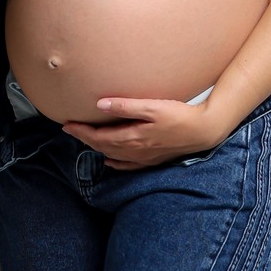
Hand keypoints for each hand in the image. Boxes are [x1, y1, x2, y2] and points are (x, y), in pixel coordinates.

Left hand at [63, 97, 222, 169]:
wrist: (204, 132)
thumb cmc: (180, 116)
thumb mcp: (152, 107)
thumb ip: (125, 106)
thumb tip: (100, 105)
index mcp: (133, 138)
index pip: (99, 137)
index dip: (81, 131)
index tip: (67, 124)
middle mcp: (135, 151)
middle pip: (103, 147)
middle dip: (85, 139)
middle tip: (70, 130)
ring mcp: (144, 158)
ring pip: (113, 156)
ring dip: (98, 148)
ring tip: (86, 140)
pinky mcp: (153, 160)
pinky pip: (128, 165)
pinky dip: (115, 162)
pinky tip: (110, 161)